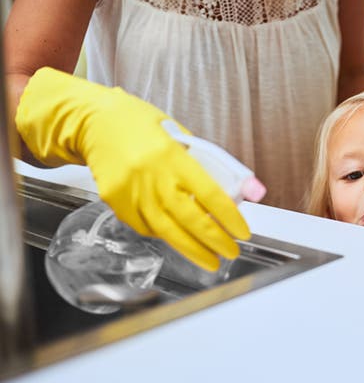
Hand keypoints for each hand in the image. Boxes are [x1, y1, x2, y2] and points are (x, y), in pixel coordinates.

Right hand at [16, 67, 249, 270]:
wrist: (94, 122)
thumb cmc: (140, 124)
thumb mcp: (181, 135)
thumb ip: (212, 163)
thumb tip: (250, 189)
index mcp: (172, 156)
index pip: (210, 194)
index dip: (229, 218)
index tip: (243, 232)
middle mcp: (152, 176)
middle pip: (190, 219)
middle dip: (215, 241)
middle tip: (231, 253)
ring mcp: (131, 192)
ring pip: (168, 231)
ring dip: (193, 250)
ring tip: (211, 260)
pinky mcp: (115, 202)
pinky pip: (145, 227)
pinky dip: (165, 236)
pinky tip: (180, 240)